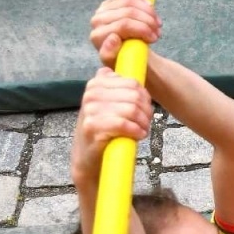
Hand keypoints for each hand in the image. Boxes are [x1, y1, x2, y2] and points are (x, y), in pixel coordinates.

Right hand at [71, 68, 152, 183]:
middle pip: (134, 95)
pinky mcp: (92, 126)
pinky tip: (137, 135)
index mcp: (97, 83)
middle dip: (146, 111)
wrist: (88, 157)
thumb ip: (119, 88)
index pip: (132, 82)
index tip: (145, 109)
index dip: (145, 97)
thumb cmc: (104, 130)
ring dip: (143, 122)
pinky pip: (123, 124)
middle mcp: (91, 93)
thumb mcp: (110, 104)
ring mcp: (90, 109)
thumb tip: (136, 76)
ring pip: (131, 109)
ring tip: (142, 130)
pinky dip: (135, 131)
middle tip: (146, 122)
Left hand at [89, 0, 160, 67]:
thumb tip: (113, 38)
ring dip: (148, 11)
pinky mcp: (110, 1)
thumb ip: (111, 54)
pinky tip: (151, 8)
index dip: (142, 29)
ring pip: (129, 1)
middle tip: (159, 32)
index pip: (123, 25)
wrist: (125, 53)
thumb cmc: (125, 60)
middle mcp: (97, 21)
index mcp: (97, 37)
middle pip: (128, 12)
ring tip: (157, 24)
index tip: (154, 38)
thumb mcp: (120, 65)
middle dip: (148, 21)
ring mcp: (103, 9)